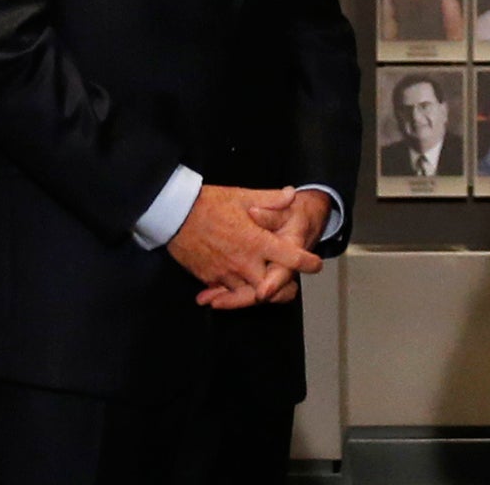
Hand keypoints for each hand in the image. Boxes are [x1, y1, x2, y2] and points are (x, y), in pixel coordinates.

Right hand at [166, 185, 322, 310]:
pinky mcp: (207, 278)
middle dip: (283, 290)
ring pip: (247, 295)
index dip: (307, 262)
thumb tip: (292, 194)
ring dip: (258, 293)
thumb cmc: (210, 203)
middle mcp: (243, 262)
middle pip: (270, 290)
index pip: (289, 257)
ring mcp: (224, 273)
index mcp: (256, 242)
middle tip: (290, 287)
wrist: (174, 214)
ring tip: (267, 290)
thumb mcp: (244, 195)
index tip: (316, 265)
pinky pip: (225, 292)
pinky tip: (236, 290)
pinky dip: (233, 293)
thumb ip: (271, 199)